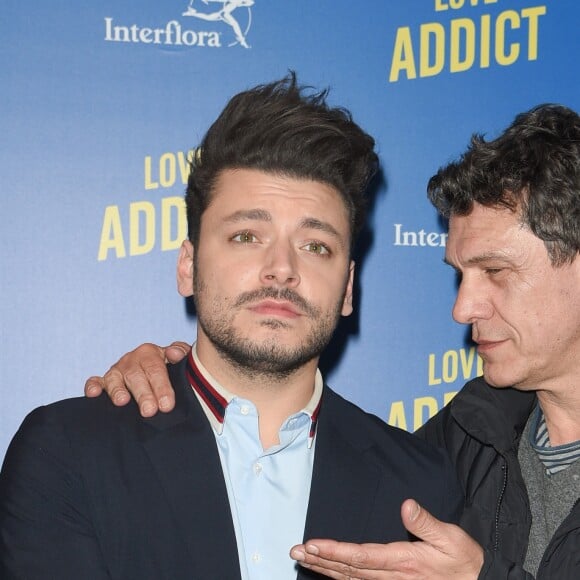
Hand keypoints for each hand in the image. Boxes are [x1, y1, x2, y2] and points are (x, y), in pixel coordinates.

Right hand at [84, 341, 189, 416]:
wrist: (156, 373)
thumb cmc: (170, 368)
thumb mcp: (179, 359)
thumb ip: (180, 353)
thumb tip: (174, 354)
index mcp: (150, 352)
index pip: (156, 369)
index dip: (162, 387)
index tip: (167, 404)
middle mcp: (131, 360)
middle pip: (136, 376)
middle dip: (143, 394)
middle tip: (150, 411)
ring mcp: (116, 371)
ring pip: (114, 379)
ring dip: (117, 391)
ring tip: (122, 402)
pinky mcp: (103, 382)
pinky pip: (95, 382)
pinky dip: (92, 387)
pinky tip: (93, 394)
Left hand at [290, 499, 482, 578]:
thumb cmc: (464, 561)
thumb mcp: (451, 538)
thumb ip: (426, 523)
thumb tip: (406, 505)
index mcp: (403, 561)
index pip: (360, 557)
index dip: (334, 551)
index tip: (312, 545)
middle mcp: (392, 576)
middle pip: (348, 570)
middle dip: (320, 560)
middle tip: (295, 552)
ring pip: (350, 579)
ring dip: (325, 569)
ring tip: (303, 559)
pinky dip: (340, 577)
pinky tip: (329, 572)